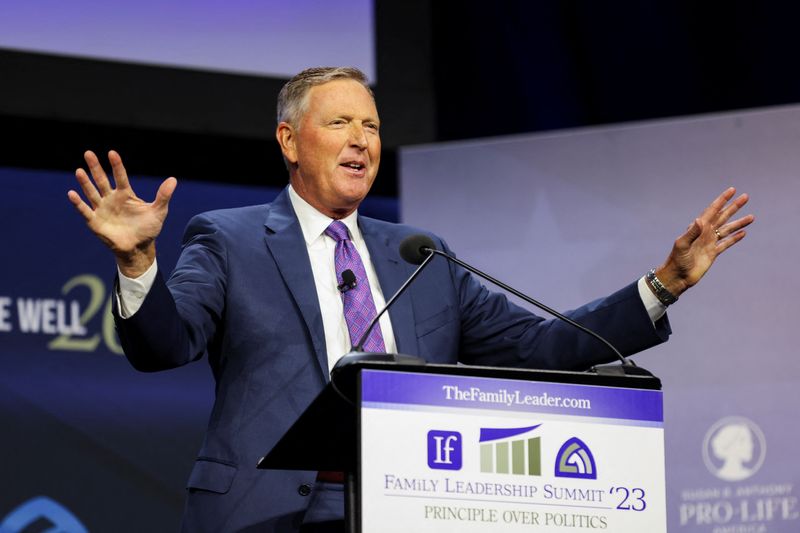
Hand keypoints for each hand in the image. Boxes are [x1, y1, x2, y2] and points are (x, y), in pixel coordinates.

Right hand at [68, 150, 176, 276]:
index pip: (120, 176)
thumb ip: (163, 196)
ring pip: (92, 192)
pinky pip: (85, 210)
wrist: (139, 248)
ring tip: (80, 170)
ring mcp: (102, 209)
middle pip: (102, 180)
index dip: (116, 165)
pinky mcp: (95, 221)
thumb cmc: (148, 228)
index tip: (112, 153)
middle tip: (89, 153)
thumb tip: (173, 179)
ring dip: (85, 182)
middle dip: (95, 167)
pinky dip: (78, 203)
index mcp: (126, 194)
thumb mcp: (158, 211)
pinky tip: (71, 193)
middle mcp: (111, 199)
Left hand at [655, 187, 753, 297]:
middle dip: (734, 207)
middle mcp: (705, 232)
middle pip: (722, 216)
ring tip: (751, 217)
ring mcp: (709, 242)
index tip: (732, 190)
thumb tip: (700, 220)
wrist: (678, 276)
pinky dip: (735, 238)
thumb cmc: (677, 260)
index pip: (712, 210)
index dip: (722, 200)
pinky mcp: (713, 253)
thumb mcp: (682, 245)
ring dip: (739, 222)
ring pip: (727, 229)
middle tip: (746, 197)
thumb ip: (692, 232)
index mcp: (697, 228)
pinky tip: (743, 233)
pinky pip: (726, 243)